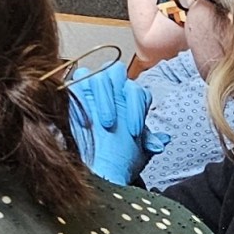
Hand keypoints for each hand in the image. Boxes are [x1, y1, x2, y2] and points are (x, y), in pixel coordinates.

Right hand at [68, 62, 168, 184]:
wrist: (94, 163)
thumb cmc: (117, 154)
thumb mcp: (136, 151)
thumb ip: (147, 141)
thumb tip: (160, 143)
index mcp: (129, 96)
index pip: (136, 90)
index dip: (137, 109)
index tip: (133, 133)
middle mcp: (111, 87)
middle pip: (116, 70)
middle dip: (116, 94)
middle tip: (113, 123)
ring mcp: (90, 87)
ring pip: (97, 75)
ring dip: (101, 98)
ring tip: (103, 124)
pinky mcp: (72, 92)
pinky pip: (74, 83)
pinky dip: (80, 97)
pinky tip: (84, 121)